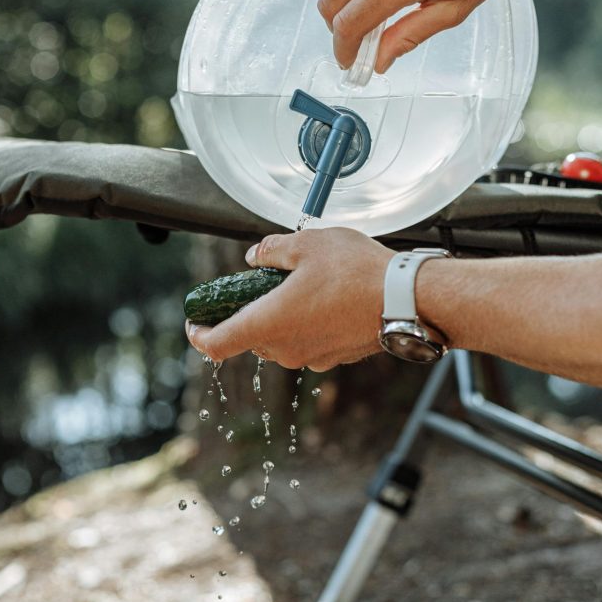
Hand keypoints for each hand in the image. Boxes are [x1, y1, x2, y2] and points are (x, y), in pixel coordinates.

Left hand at [186, 228, 393, 370]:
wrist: (406, 300)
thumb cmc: (357, 272)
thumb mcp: (306, 244)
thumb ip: (272, 250)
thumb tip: (255, 256)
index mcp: (268, 324)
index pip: (216, 345)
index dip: (199, 335)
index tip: (195, 322)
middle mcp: (286, 349)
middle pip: (251, 337)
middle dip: (250, 312)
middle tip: (261, 282)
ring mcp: (312, 358)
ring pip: (281, 339)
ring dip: (281, 316)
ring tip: (302, 283)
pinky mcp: (335, 358)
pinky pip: (308, 342)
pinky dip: (307, 323)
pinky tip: (327, 297)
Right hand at [316, 0, 514, 72]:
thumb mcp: (453, 9)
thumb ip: (409, 36)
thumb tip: (378, 61)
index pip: (348, 24)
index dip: (344, 49)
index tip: (349, 60)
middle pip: (329, 2)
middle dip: (337, 28)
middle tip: (356, 38)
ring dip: (338, 1)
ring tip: (362, 8)